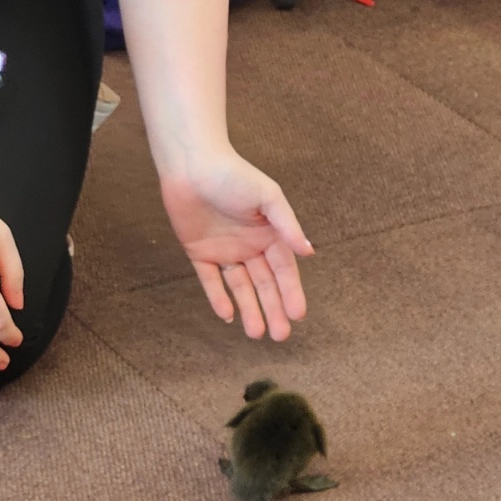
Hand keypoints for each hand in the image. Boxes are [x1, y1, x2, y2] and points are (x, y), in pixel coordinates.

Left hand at [161, 149, 311, 340]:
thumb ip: (287, 226)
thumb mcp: (268, 197)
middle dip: (273, 309)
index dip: (291, 292)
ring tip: (257, 333)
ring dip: (249, 309)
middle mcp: (250, 246)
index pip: (284, 270)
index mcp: (270, 233)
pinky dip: (218, 297)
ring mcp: (225, 251)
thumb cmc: (233, 174)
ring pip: (240, 287)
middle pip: (264, 284)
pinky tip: (228, 315)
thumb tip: (309, 252)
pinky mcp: (200, 252)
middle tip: (280, 336)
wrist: (191, 164)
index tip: (298, 315)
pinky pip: (211, 280)